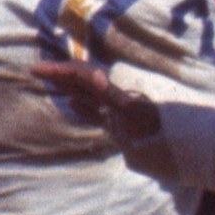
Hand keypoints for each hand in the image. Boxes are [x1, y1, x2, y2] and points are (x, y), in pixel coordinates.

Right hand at [34, 57, 162, 151]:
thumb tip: (95, 74)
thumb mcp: (134, 112)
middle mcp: (113, 96)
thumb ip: (113, 95)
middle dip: (60, 74)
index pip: (81, 74)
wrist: (177, 144)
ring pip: (87, 93)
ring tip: (52, 82)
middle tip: (37, 71)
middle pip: (82, 80)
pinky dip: (83, 107)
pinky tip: (74, 104)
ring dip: (69, 86)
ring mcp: (116, 109)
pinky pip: (97, 112)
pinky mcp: (121, 123)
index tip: (37, 69)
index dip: (59, 70)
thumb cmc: (157, 129)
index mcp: (113, 90)